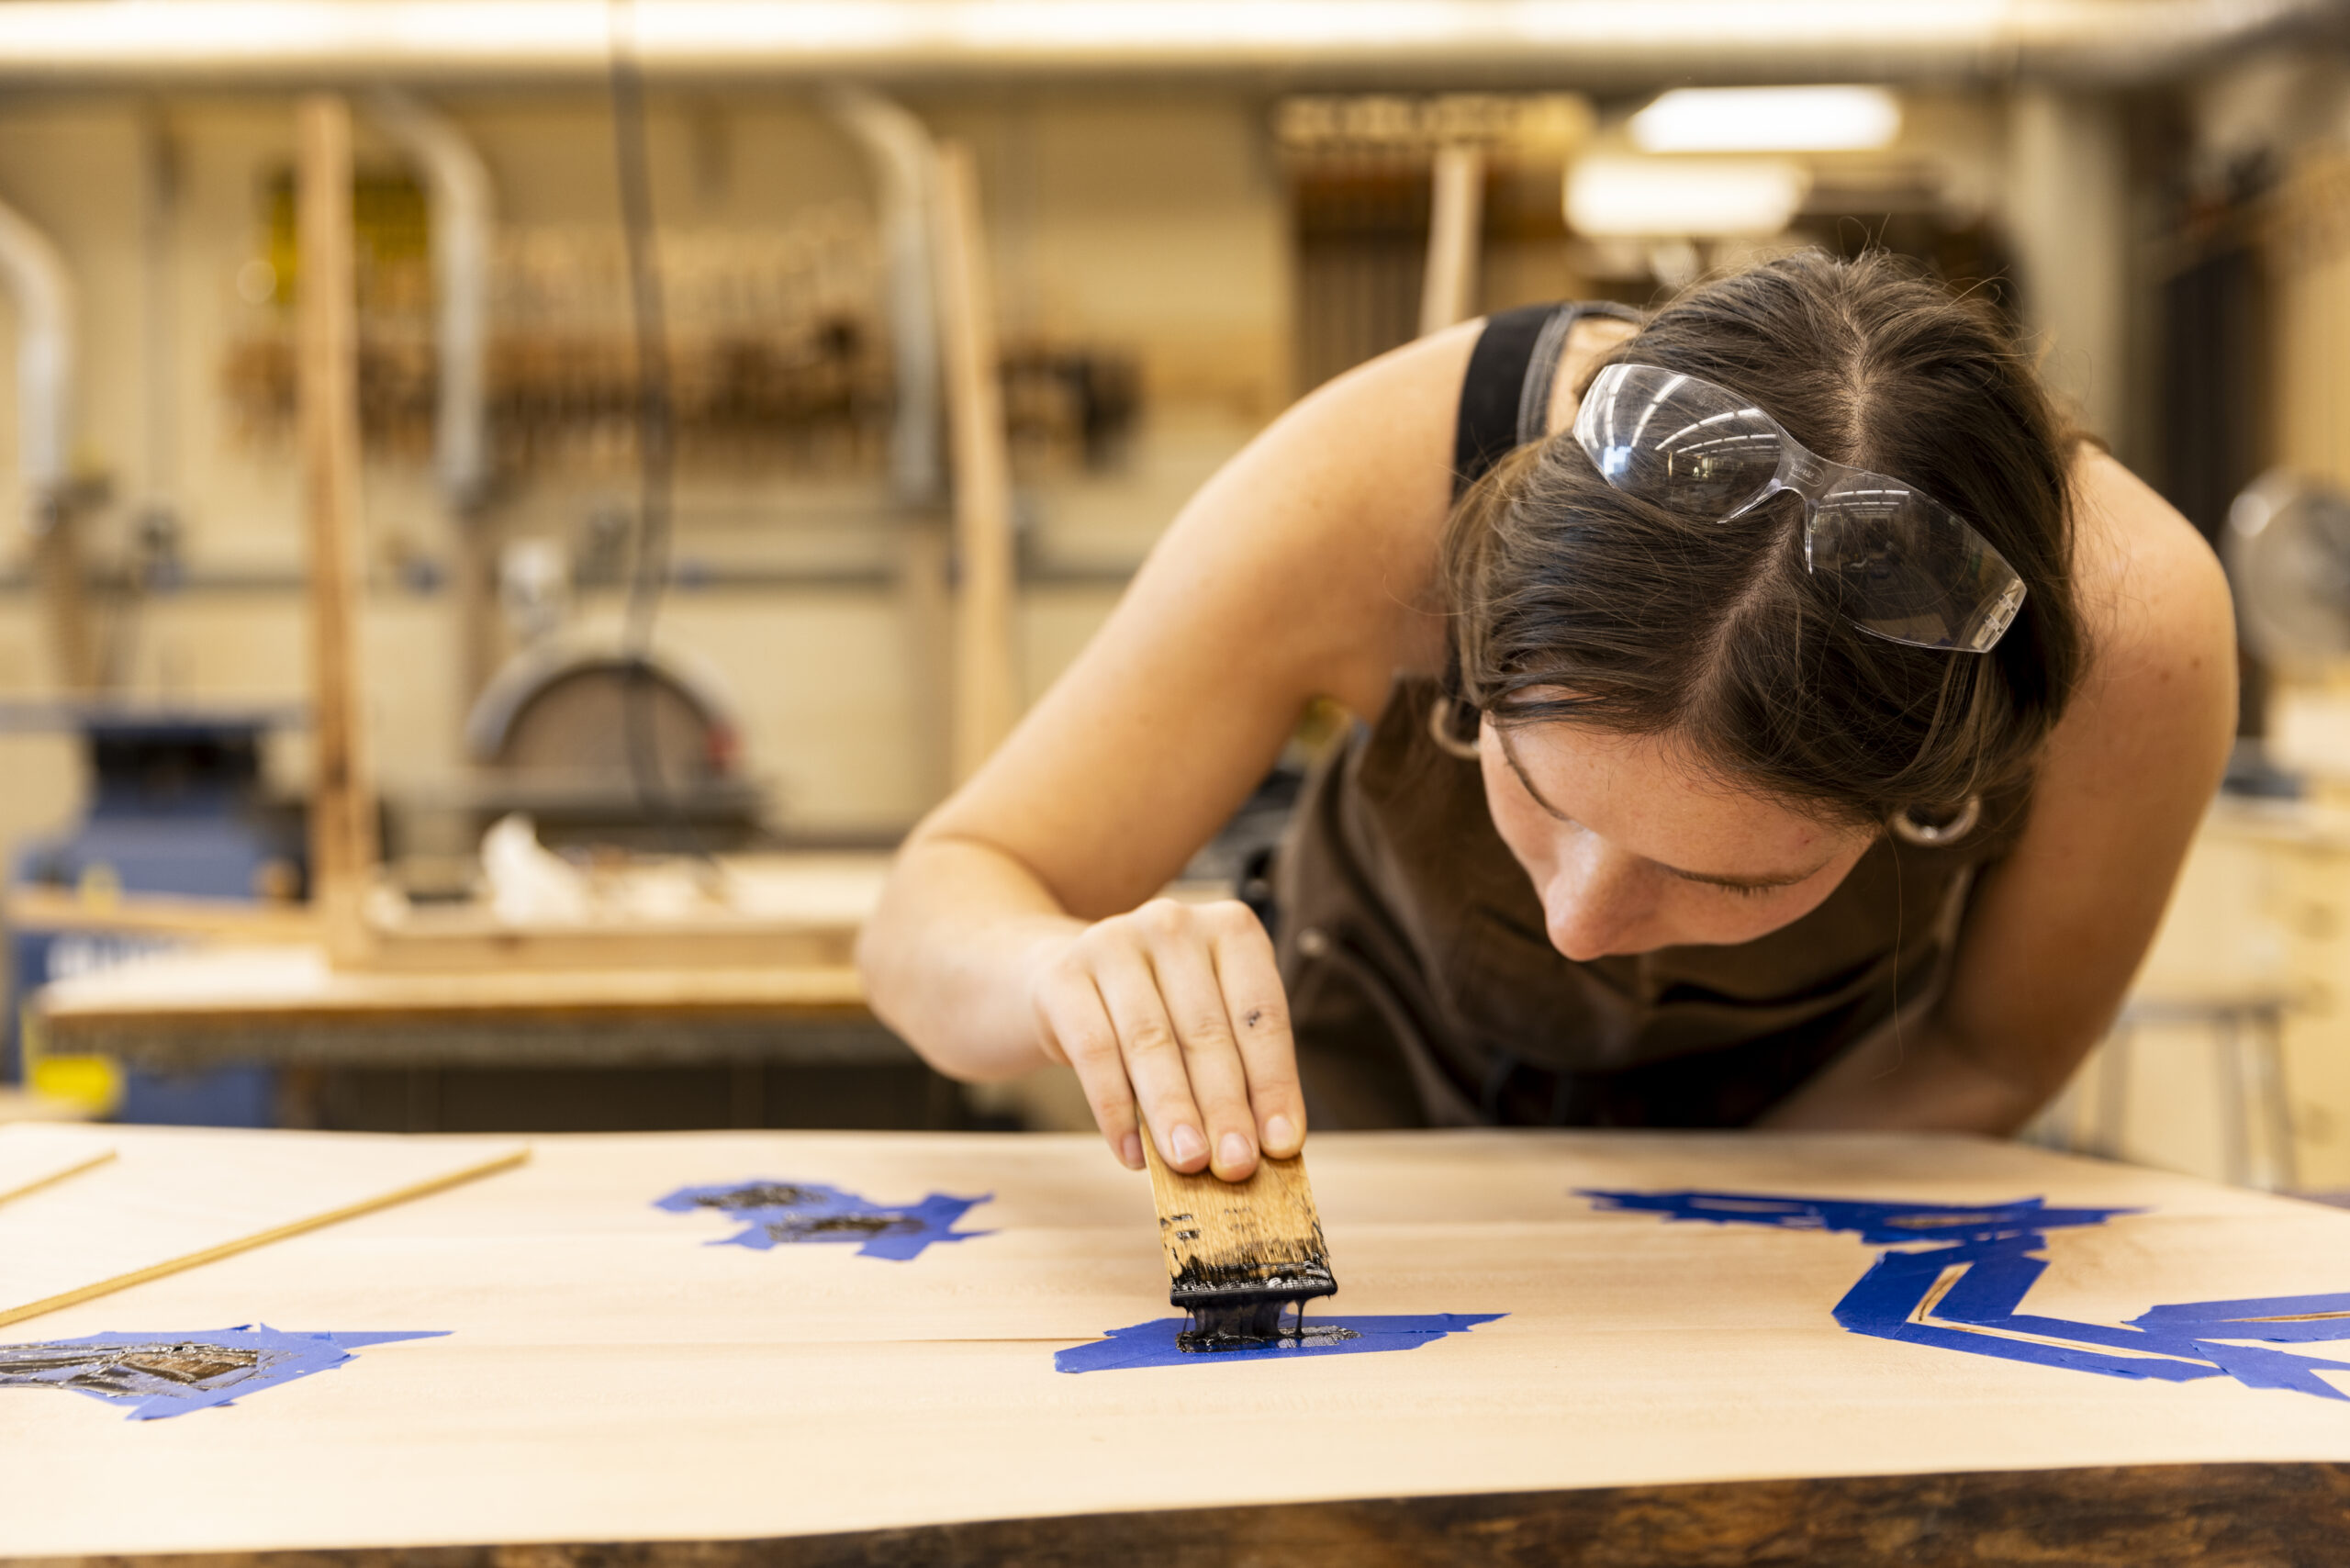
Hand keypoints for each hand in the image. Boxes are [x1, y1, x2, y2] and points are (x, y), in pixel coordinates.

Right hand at [1027, 897, 1303, 1178]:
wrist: (1057, 982)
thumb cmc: (1155, 1011)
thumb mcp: (1204, 1024)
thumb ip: (1236, 1074)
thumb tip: (1260, 1148)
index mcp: (1230, 929)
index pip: (1262, 1013)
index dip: (1274, 1082)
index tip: (1281, 1144)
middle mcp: (1173, 924)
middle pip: (1207, 1029)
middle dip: (1225, 1106)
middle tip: (1236, 1165)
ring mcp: (1113, 942)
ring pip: (1151, 1040)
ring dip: (1173, 1110)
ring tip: (1189, 1162)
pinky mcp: (1062, 975)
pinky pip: (1094, 1051)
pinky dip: (1115, 1110)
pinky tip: (1132, 1153)